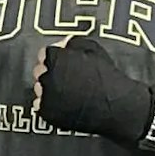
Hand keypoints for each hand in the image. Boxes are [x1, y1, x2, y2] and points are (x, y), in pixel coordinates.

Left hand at [33, 35, 154, 155]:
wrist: (114, 105)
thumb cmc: (106, 76)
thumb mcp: (93, 49)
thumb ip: (72, 43)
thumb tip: (62, 42)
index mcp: (55, 58)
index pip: (44, 54)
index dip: (54, 59)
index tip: (62, 63)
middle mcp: (46, 76)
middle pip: (40, 71)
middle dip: (50, 73)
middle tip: (66, 78)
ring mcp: (45, 96)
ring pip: (40, 88)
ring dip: (49, 88)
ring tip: (68, 91)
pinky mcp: (47, 113)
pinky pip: (41, 105)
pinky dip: (49, 104)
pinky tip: (64, 103)